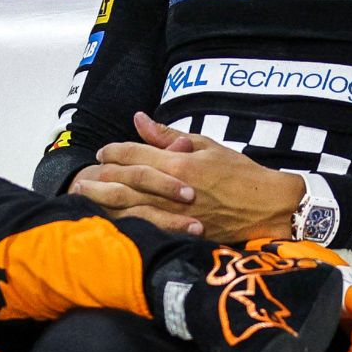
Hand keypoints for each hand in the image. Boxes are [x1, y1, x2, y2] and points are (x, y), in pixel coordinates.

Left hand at [91, 113, 305, 242]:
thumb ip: (170, 135)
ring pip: (126, 206)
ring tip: (86, 196)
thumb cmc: (241, 173)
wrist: (266, 207)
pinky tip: (110, 218)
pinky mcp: (178, 232)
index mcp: (179, 162)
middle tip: (85, 176)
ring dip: (102, 199)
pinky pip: (142, 226)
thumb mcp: (208, 146)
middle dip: (99, 176)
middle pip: (122, 180)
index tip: (104, 151)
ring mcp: (173, 213)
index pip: (133, 153)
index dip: (113, 150)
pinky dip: (122, 221)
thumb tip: (139, 119)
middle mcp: (171, 188)